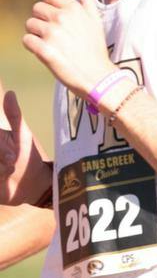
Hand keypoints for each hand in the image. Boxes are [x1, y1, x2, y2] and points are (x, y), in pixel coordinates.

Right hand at [0, 91, 50, 207]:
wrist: (31, 185)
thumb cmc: (28, 157)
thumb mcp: (22, 135)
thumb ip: (14, 116)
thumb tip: (10, 93)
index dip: (4, 151)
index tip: (14, 157)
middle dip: (3, 161)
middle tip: (13, 165)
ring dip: (0, 172)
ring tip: (9, 175)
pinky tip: (4, 179)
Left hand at [22, 0, 114, 97]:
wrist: (98, 77)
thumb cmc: (96, 49)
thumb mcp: (96, 21)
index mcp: (73, 9)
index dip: (49, 6)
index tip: (57, 19)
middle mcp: (61, 18)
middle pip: (36, 9)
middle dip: (42, 20)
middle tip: (55, 36)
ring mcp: (52, 34)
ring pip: (30, 25)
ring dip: (37, 34)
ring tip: (51, 45)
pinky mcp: (44, 50)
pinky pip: (27, 40)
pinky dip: (32, 47)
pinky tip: (45, 53)